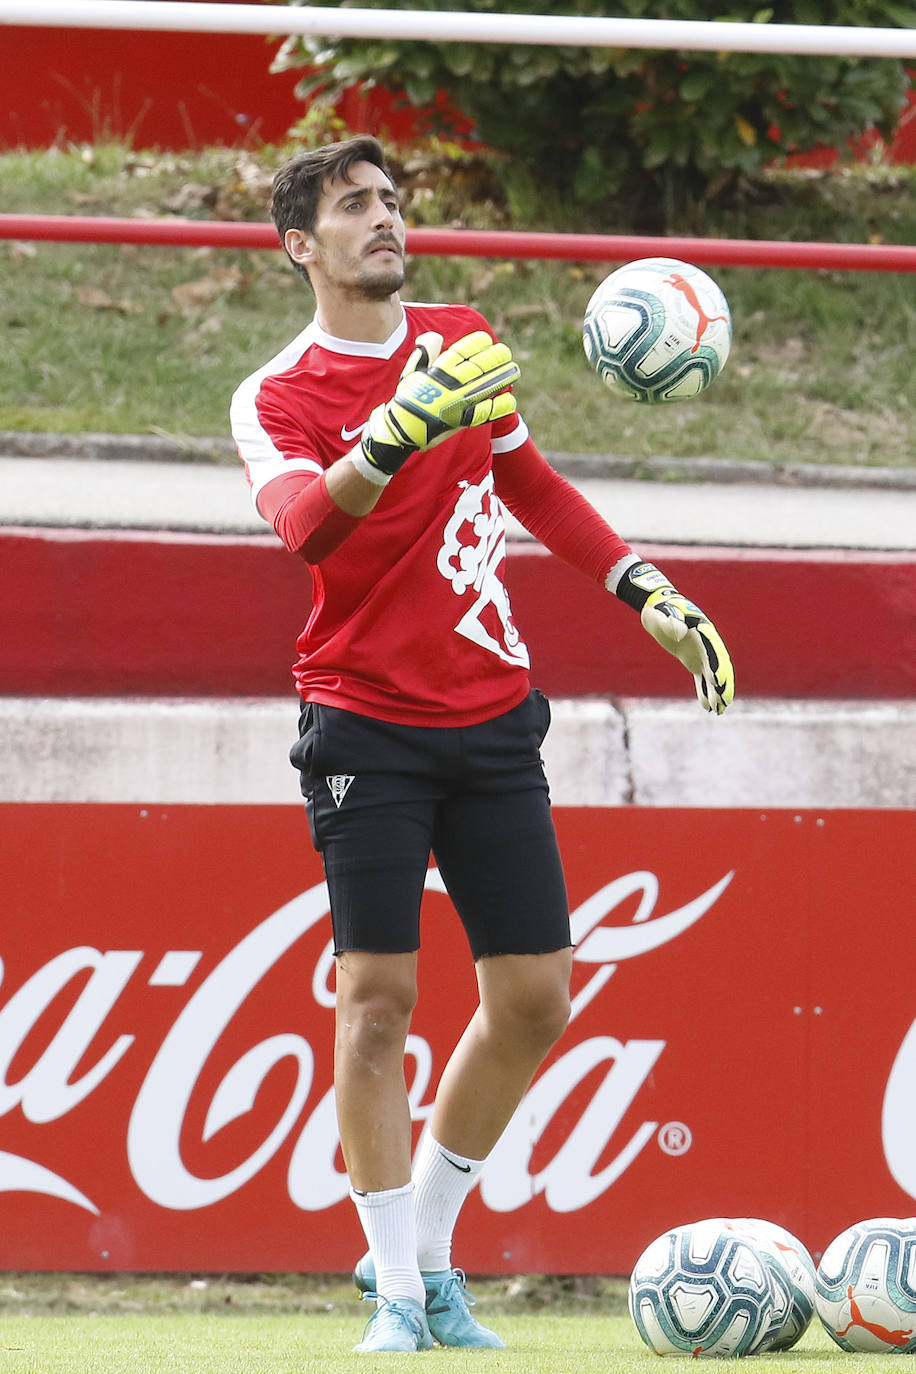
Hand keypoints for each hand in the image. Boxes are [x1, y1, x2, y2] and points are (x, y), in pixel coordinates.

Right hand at [360, 330, 519, 476]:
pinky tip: (510, 401)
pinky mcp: (461, 421)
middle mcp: (450, 385)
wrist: (401, 429)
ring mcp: (457, 403)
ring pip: (485, 386)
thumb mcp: (412, 371)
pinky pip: (484, 413)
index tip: (487, 339)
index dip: (477, 343)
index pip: (462, 351)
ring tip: (515, 370)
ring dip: (502, 378)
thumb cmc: (406, 399)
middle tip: (506, 352)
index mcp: (438, 370)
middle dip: (495, 358)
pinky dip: (498, 407)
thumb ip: (425, 352)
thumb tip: (436, 337)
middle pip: (478, 366)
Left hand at [613, 560, 734, 713]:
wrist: (659, 605)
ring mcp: (701, 653)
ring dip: (716, 692)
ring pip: (712, 675)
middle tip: (725, 701)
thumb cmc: (661, 609)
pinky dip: (704, 691)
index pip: (713, 651)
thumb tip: (679, 631)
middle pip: (718, 666)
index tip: (717, 681)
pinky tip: (708, 706)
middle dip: (722, 684)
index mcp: (703, 631)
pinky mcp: (693, 660)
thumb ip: (672, 621)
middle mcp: (706, 643)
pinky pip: (701, 678)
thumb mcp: (664, 613)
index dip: (717, 666)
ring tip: (720, 710)